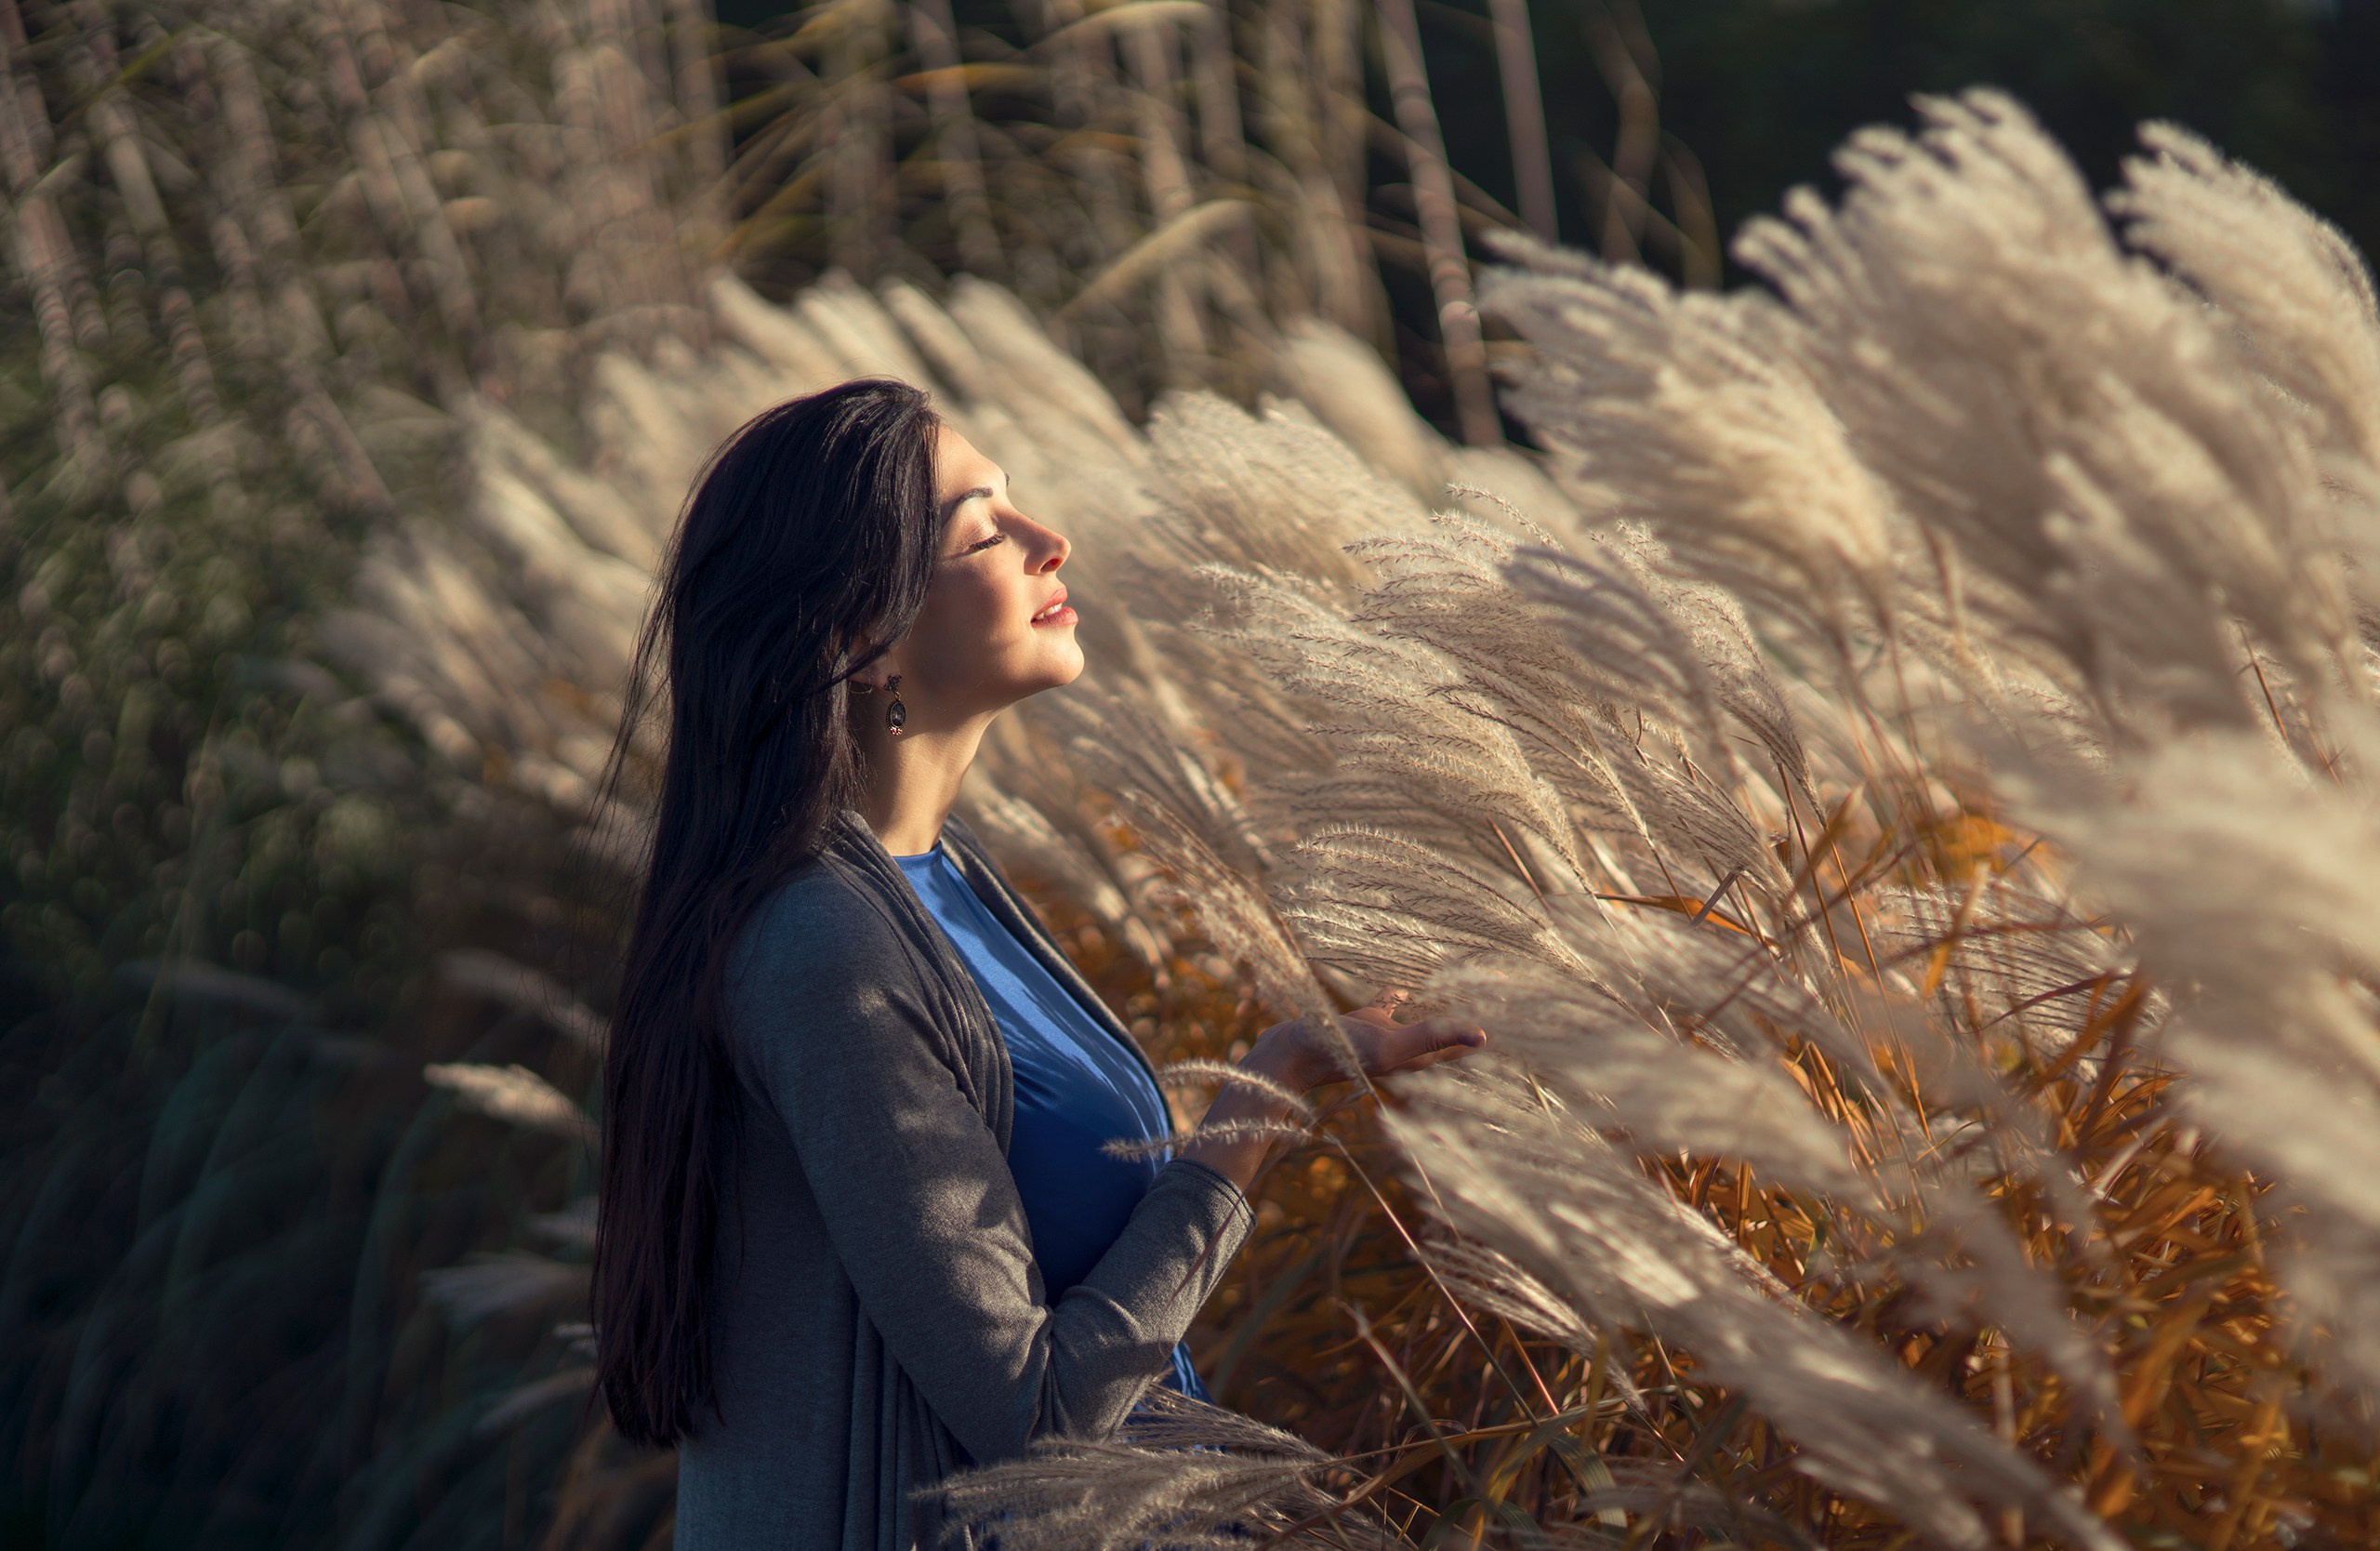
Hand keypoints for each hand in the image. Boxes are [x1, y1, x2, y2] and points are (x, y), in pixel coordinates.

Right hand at [1260, 990, 1489, 1093]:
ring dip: (1441, 1006)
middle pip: (1449, 1033)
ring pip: (1423, 1020)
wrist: (1293, 1054)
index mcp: (1420, 1058)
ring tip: (1459, 989)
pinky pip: (1389, 1007)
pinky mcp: (1365, 1024)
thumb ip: (1435, 1037)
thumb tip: (1484, 1036)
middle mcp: (1408, 1050)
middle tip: (1496, 993)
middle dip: (1471, 1017)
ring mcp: (1387, 1037)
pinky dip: (1399, 995)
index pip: (1465, 1046)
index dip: (1487, 1030)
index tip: (1514, 1011)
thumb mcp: (1393, 1045)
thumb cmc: (1343, 1053)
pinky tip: (1404, 986)